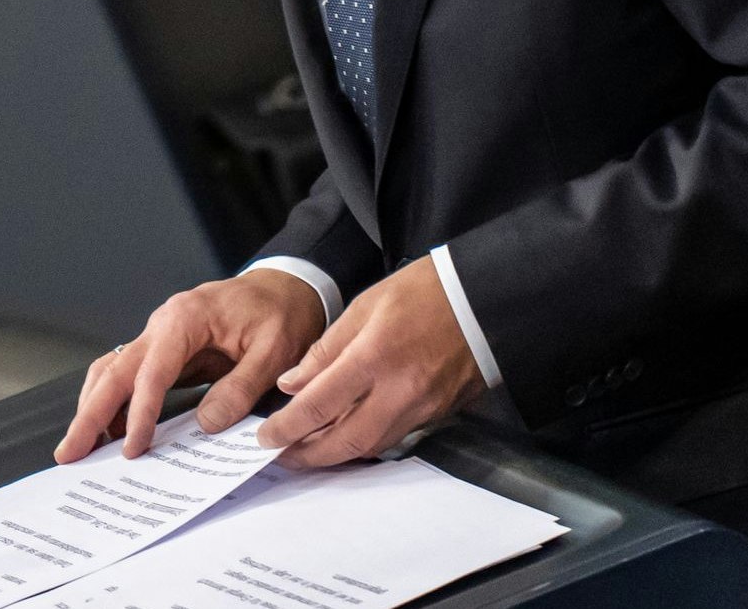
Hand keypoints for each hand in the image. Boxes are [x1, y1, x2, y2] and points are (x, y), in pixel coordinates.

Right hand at [53, 267, 328, 463]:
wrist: (284, 288)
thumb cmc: (280, 314)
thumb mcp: (274, 351)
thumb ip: (240, 387)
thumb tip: (206, 425)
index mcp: (185, 319)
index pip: (152, 372)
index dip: (140, 413)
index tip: (134, 449)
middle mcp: (162, 325)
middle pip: (114, 371)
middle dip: (89, 414)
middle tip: (68, 453)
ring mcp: (158, 337)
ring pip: (111, 371)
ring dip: (92, 408)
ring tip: (80, 448)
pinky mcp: (164, 351)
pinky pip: (128, 376)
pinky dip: (111, 402)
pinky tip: (108, 431)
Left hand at [257, 256, 484, 470]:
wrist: (482, 299)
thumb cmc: (423, 292)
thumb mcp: (364, 306)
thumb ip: (325, 349)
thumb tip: (291, 384)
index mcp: (374, 356)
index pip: (320, 404)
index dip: (288, 426)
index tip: (265, 437)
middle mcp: (399, 390)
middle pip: (345, 440)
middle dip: (308, 455)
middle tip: (280, 456)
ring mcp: (423, 407)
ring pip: (371, 446)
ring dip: (336, 454)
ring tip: (307, 450)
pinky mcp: (438, 414)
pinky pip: (394, 438)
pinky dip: (365, 442)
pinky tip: (346, 436)